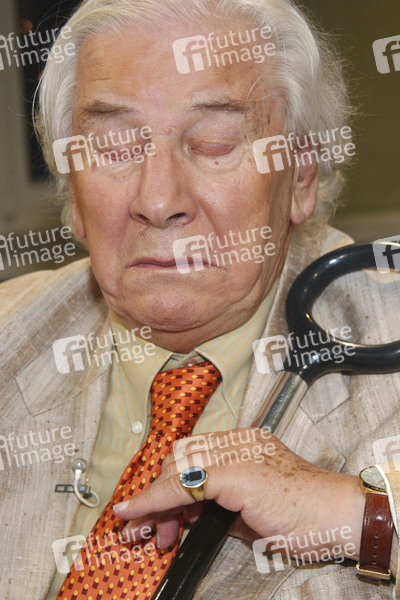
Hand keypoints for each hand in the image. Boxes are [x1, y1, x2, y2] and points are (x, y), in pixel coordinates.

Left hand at [113, 428, 364, 559]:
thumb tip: (183, 517)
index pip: (190, 457)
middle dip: (157, 495)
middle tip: (148, 529)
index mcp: (241, 444)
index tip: (147, 509)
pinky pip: (184, 484)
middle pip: (179, 460)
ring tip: (148, 534)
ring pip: (177, 469)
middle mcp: (235, 442)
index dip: (166, 484)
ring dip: (154, 502)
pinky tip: (138, 511)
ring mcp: (235, 453)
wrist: (336, 514)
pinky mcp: (235, 471)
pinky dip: (156, 499)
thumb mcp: (249, 509)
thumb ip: (216, 507)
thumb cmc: (303, 513)